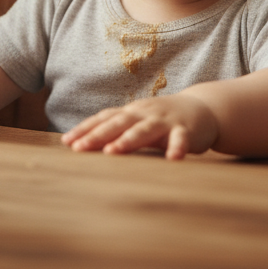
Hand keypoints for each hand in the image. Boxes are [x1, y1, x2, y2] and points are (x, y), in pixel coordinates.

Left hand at [62, 95, 218, 159]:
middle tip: (79, 148)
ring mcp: (164, 121)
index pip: (104, 119)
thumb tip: (83, 144)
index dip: (85, 129)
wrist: (201, 108)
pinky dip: (177, 149)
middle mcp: (144, 113)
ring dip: (127, 140)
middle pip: (118, 123)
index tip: (66, 142)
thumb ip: (117, 130)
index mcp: (130, 112)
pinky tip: (173, 160)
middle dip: (97, 135)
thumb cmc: (161, 119)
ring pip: (144, 130)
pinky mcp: (186, 130)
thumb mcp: (137, 122)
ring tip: (111, 152)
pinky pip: (181, 140)